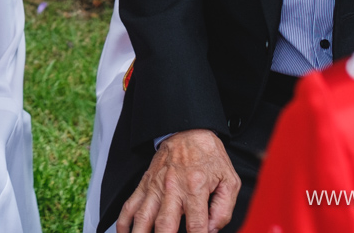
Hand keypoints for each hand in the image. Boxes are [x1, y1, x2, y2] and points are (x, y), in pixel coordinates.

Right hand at [117, 129, 239, 232]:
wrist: (189, 131)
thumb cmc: (210, 157)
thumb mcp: (229, 181)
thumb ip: (224, 209)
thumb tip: (212, 230)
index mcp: (195, 189)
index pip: (196, 227)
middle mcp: (172, 189)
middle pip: (164, 225)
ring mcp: (155, 187)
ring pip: (142, 217)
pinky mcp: (144, 184)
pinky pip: (130, 205)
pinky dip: (123, 221)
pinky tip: (123, 232)